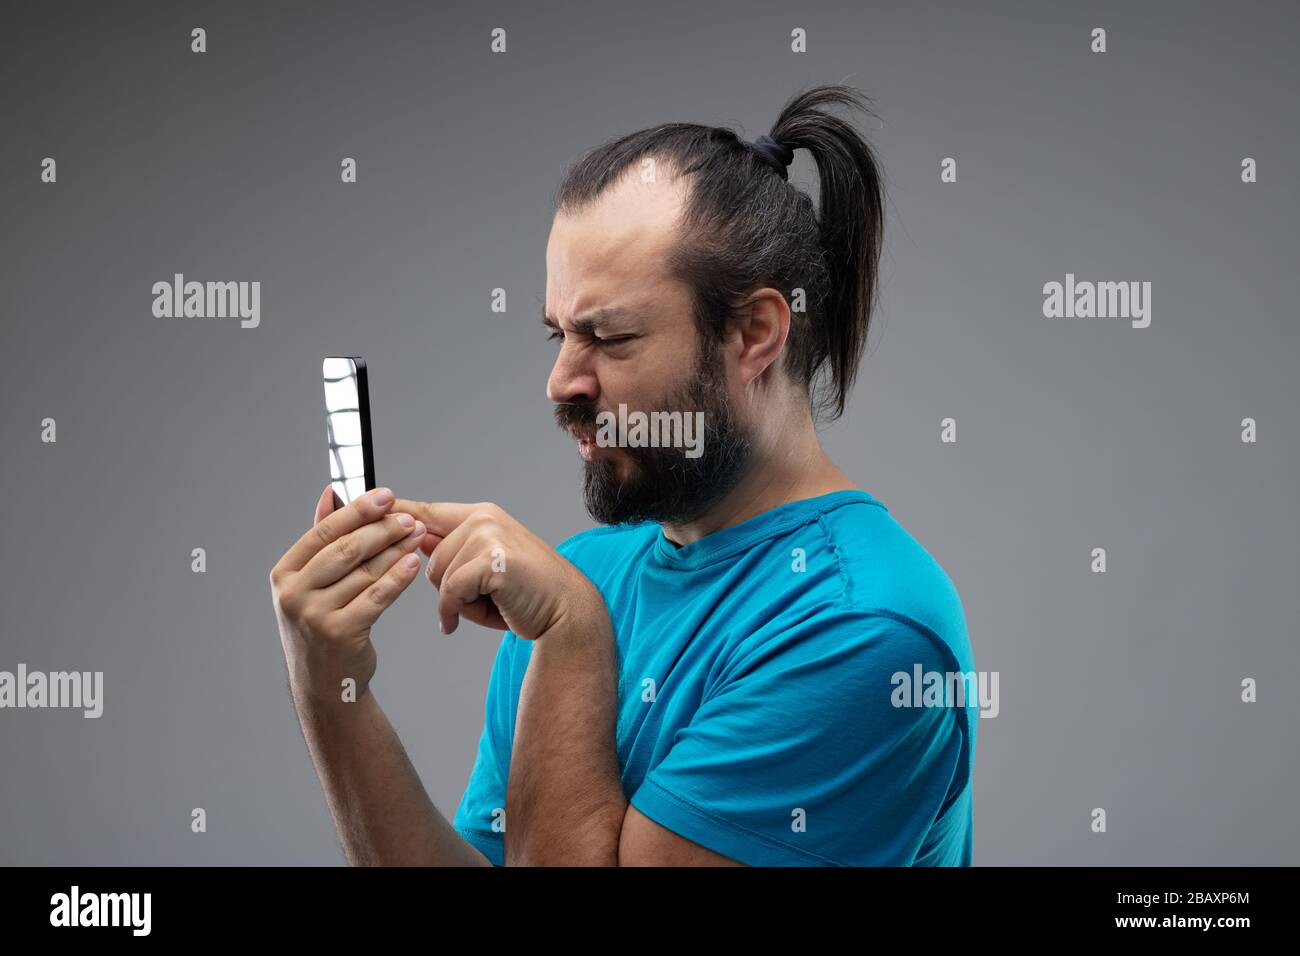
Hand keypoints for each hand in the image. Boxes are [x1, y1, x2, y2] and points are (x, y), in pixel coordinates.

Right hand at [269, 485, 426, 704]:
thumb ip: (321, 540)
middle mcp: (293, 594)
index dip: (357, 510)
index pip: (323, 531)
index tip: (385, 495)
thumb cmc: (322, 625)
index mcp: (283, 574)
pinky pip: (377, 596)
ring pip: (364, 572)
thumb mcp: (310, 583)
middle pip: (345, 549)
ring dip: (396, 549)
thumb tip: (330, 493)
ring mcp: (314, 615)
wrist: (325, 683)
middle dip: (382, 529)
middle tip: (408, 518)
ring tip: (416, 535)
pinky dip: (398, 577)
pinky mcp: (341, 633)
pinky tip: (413, 563)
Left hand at [392, 498, 604, 640]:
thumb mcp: (480, 570)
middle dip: (444, 586)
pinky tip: (462, 622)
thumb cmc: (523, 595)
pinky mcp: (492, 559)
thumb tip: (415, 540)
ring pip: (436, 574)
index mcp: (480, 515)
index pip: (424, 511)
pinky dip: (454, 612)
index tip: (361, 501)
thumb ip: (450, 553)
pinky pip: (450, 590)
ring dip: (454, 600)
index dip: (393, 512)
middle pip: (426, 554)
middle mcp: (483, 517)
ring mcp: (489, 534)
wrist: (565, 611)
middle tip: (479, 598)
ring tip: (487, 604)